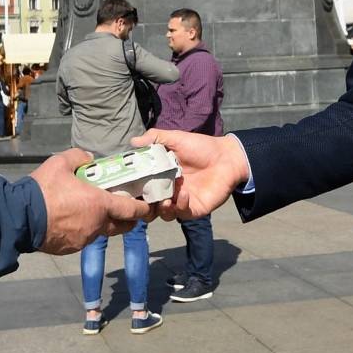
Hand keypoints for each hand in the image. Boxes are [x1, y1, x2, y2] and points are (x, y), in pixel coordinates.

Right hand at [30, 149, 151, 254]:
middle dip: (129, 221)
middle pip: (122, 227)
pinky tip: (71, 221)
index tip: (146, 206)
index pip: (131, 210)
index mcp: (100, 204)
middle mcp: (96, 225)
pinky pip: (83, 238)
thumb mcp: (60, 163)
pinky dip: (83, 231)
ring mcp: (84, 239)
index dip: (142, 209)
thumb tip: (88, 157)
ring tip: (91, 212)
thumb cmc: (43, 190)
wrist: (20, 217)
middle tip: (127, 212)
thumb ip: (79, 157)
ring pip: (100, 232)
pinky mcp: (71, 248)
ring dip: (102, 224)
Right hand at [133, 129, 248, 219]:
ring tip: (163, 200)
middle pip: (149, 205)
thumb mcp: (175, 139)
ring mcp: (180, 202)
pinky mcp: (194, 209)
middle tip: (142, 198)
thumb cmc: (201, 147)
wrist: (227, 156)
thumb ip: (155, 138)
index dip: (132, 189)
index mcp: (160, 176)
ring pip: (163, 214)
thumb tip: (133, 141)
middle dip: (143, 205)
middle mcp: (168, 191)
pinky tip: (183, 193)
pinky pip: (183, 213)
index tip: (125, 187)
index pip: (141, 187)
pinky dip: (181, 205)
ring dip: (160, 209)